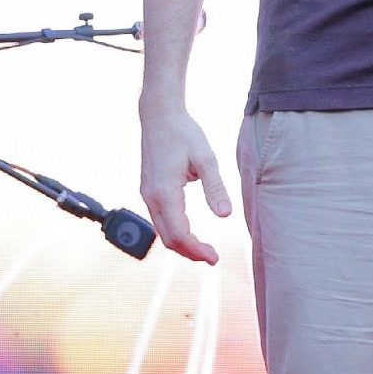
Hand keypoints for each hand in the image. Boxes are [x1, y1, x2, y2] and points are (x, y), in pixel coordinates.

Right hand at [139, 104, 231, 263]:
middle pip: (168, 239)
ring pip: (161, 232)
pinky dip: (173, 232)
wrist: (159, 116)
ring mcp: (147, 195)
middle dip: (189, 252)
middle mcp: (151, 198)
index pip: (180, 234)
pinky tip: (188, 232)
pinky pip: (159, 220)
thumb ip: (215, 187)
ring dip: (181, 244)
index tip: (214, 257)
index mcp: (165, 193)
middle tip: (212, 257)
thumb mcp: (205, 158)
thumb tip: (225, 216)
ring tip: (203, 249)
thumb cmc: (184, 133)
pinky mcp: (148, 190)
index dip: (197, 250)